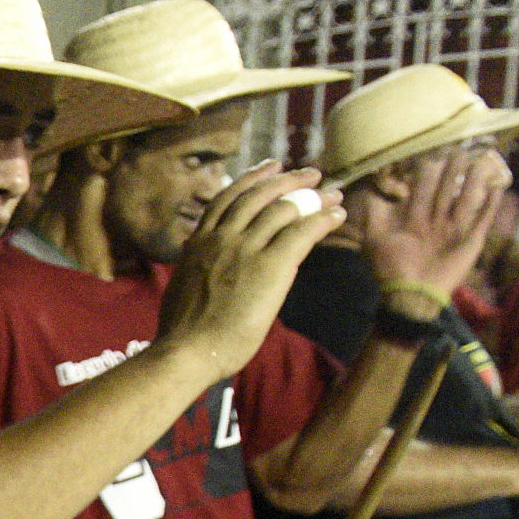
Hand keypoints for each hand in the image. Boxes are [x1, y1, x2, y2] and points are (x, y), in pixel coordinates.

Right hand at [157, 163, 342, 383]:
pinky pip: (304, 232)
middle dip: (288, 179)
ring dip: (312, 197)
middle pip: (258, 195)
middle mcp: (222, 238)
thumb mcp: (181, 286)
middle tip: (310, 174)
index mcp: (199, 243)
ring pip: (283, 208)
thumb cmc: (183, 331)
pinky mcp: (271, 266)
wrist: (188, 350)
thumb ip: (196, 266)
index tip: (271, 168)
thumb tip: (195, 263)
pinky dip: (323, 220)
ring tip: (331, 194)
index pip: (227, 199)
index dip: (252, 179)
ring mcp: (246, 249)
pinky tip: (336, 216)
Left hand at [349, 143, 507, 304]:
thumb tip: (366, 190)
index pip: (424, 187)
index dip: (428, 170)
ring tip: (482, 160)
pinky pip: (483, 219)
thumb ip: (373, 215)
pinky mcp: (471, 241)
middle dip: (453, 170)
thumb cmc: (390, 267)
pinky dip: (491, 205)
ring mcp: (456, 229)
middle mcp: (438, 219)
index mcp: (418, 216)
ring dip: (474, 180)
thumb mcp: (375, 239)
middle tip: (459, 148)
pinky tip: (498, 187)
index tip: (432, 151)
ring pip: (467, 199)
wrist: (410, 295)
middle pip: (447, 189)